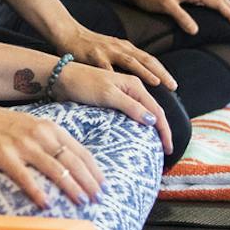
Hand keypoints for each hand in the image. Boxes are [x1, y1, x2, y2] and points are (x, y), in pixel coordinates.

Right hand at [0, 100, 101, 208]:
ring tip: (81, 201)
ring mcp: (22, 145)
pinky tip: (46, 203)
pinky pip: (24, 176)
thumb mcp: (33, 126)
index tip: (103, 186)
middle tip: (98, 198)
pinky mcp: (4, 156)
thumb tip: (72, 162)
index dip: (94, 170)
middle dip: (89, 181)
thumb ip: (52, 140)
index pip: (80, 151)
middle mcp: (40, 135)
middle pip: (72, 161)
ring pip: (54, 168)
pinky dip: (36, 190)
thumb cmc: (2, 126)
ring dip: (71, 187)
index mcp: (50, 128)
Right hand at [53, 22, 172, 89]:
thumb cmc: (88, 46)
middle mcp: (120, 48)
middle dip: (161, 73)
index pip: (149, 60)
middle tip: (173, 86)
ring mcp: (107, 51)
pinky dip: (115, 77)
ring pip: (131, 61)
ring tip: (157, 83)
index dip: (162, 71)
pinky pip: (106, 68)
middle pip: (146, 60)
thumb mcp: (110, 51)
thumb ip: (123, 62)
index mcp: (125, 48)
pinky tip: (121, 87)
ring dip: (145, 72)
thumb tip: (137, 78)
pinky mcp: (93, 55)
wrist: (67, 32)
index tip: (173, 84)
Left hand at [53, 61, 170, 153]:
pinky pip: (131, 115)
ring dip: (153, 128)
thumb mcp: (108, 95)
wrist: (60, 77)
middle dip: (162, 131)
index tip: (168, 149)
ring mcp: (122, 95)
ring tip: (157, 144)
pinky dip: (139, 125)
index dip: (165, 130)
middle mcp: (132, 89)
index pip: (157, 111)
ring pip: (144, 114)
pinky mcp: (112, 101)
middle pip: (153, 113)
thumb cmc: (82, 83)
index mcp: (135, 86)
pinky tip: (138, 135)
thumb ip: (131, 106)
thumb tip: (153, 121)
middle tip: (166, 151)